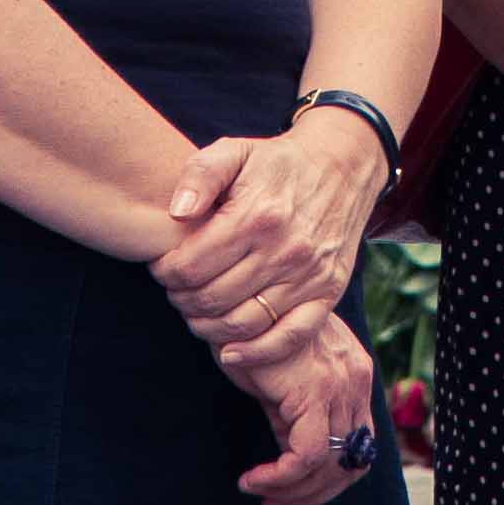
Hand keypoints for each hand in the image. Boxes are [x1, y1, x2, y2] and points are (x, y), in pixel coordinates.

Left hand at [155, 113, 389, 362]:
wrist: (341, 166)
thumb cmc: (277, 162)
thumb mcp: (235, 150)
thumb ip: (200, 175)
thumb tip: (177, 214)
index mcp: (256, 215)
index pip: (191, 266)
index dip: (165, 273)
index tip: (162, 267)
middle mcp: (283, 250)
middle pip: (212, 299)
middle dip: (181, 300)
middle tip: (175, 291)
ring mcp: (307, 276)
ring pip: (242, 324)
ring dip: (207, 328)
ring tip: (196, 312)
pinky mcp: (326, 293)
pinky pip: (289, 338)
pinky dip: (255, 353)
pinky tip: (230, 352)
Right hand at [217, 308, 380, 504]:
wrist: (241, 303)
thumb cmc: (255, 337)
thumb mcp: (283, 382)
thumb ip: (297, 416)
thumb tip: (292, 461)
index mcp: (354, 376)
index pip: (358, 448)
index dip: (327, 481)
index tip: (288, 491)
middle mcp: (356, 381)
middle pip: (351, 464)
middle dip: (311, 494)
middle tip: (273, 501)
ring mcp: (339, 386)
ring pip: (330, 466)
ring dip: (293, 491)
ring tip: (258, 490)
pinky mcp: (314, 391)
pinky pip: (307, 456)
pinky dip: (280, 477)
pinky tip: (253, 478)